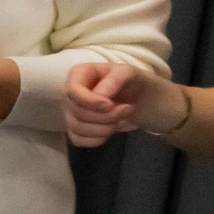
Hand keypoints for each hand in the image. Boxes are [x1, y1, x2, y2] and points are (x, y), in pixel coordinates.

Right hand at [63, 60, 184, 148]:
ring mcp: (71, 113)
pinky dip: (99, 138)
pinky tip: (113, 128)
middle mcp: (71, 94)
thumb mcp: (130, 73)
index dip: (90, 101)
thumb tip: (99, 94)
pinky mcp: (77, 130)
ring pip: (78, 128)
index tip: (110, 105)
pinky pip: (79, 140)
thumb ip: (115, 79)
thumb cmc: (133, 82)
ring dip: (105, 128)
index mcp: (78, 74)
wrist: (142, 101)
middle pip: (77, 112)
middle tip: (127, 109)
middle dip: (105, 116)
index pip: (72, 91)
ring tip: (123, 118)